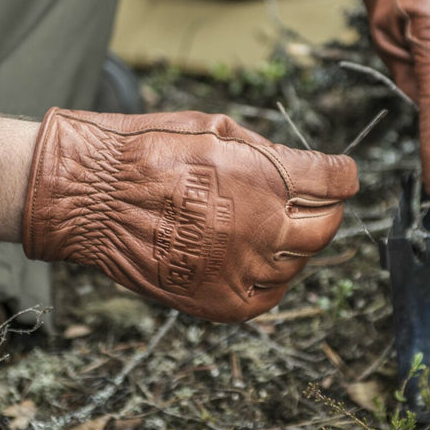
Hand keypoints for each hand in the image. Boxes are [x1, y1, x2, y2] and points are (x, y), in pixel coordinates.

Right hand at [22, 108, 358, 322]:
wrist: (88, 198)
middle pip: (325, 227)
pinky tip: (254, 259)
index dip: (341, 175)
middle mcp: (262, 227)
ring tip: (264, 227)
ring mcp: (241, 269)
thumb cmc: (145, 153)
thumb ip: (265, 151)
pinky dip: (270, 279)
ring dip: (291, 244)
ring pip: (297, 263)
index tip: (339, 175)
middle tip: (311, 204)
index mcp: (265, 177)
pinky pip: (268, 297)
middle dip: (325, 211)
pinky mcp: (219, 302)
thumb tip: (299, 166)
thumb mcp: (213, 127)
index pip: (336, 181)